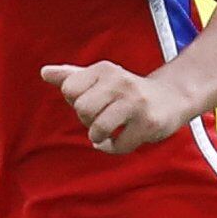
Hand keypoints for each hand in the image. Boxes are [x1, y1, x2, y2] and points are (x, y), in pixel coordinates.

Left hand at [43, 61, 187, 154]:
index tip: (92, 101)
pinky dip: (114, 148)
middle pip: (81, 109)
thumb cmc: (126, 91)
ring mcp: (135, 103)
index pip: (69, 89)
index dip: (76, 101)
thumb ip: (71, 76)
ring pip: (97, 128)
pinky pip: (118, 145)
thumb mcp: (100, 79)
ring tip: (109, 130)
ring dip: (99, 136)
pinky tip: (121, 139)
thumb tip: (44, 72)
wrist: (172, 97)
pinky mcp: (148, 123)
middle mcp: (120, 82)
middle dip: (87, 119)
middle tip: (101, 117)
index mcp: (104, 70)